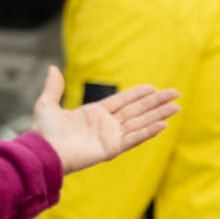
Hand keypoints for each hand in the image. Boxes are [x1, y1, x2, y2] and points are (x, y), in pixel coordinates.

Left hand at [31, 66, 179, 173]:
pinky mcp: (111, 148)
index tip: (154, 87)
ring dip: (159, 115)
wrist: (43, 150)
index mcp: (94, 113)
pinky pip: (134, 138)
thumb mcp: (47, 103)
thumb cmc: (43, 131)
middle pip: (137, 110)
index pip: (122, 101)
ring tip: (176, 107)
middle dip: (156, 102)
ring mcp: (110, 137)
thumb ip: (54, 87)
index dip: (139, 94)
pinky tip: (163, 125)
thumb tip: (52, 68)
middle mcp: (105, 125)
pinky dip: (148, 132)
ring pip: (140, 123)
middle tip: (176, 93)